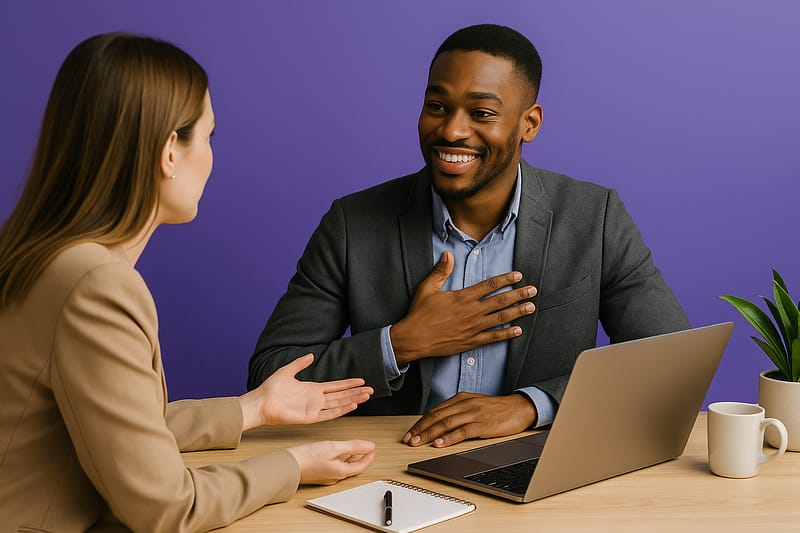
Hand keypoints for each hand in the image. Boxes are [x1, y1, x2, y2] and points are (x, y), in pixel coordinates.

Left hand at [239, 354, 372, 429]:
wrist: (260, 402)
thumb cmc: (271, 388)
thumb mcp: (288, 370)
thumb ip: (300, 363)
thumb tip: (311, 355)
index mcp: (312, 389)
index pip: (335, 386)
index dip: (348, 383)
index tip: (361, 380)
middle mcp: (316, 399)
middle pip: (341, 395)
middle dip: (356, 392)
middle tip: (371, 390)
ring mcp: (314, 409)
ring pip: (339, 404)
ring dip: (353, 400)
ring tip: (366, 396)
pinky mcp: (310, 418)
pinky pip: (329, 414)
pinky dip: (342, 410)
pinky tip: (352, 405)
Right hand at [288, 440, 375, 484]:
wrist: (287, 465)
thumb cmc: (307, 457)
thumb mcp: (334, 447)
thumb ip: (353, 446)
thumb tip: (369, 446)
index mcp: (340, 472)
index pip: (360, 466)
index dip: (368, 457)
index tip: (372, 450)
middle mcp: (334, 477)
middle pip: (353, 468)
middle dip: (360, 458)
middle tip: (366, 450)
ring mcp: (326, 477)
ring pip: (343, 468)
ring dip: (350, 459)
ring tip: (354, 451)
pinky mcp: (318, 475)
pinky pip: (334, 468)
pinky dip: (340, 460)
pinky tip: (336, 454)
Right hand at [390, 251, 536, 363]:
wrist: (413, 339)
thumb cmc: (419, 314)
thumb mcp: (427, 288)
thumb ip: (440, 271)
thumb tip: (448, 254)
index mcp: (462, 297)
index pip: (489, 285)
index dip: (505, 280)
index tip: (518, 276)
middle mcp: (471, 312)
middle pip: (500, 301)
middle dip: (518, 294)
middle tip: (533, 290)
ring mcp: (473, 328)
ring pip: (500, 318)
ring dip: (517, 312)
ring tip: (531, 307)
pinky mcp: (471, 342)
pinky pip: (493, 338)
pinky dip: (506, 334)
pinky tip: (518, 330)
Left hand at [402, 392, 536, 446]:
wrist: (519, 407)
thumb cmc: (496, 409)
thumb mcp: (474, 404)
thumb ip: (457, 411)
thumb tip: (438, 423)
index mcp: (461, 398)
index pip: (435, 411)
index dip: (420, 422)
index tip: (409, 433)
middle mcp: (464, 404)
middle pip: (437, 417)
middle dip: (420, 429)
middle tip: (408, 439)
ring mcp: (473, 414)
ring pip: (446, 423)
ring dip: (429, 434)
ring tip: (418, 442)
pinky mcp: (482, 425)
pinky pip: (462, 431)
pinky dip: (448, 438)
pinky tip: (439, 443)